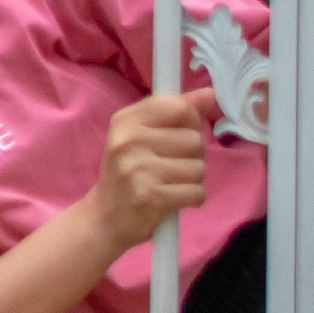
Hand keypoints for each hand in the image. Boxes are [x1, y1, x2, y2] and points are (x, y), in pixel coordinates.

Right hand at [87, 90, 213, 256]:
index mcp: (125, 120)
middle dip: (191, 156)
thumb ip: (176, 113)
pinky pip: (197, 192)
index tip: (174, 137)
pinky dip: (192, 199)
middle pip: (194, 140)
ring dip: (191, 180)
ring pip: (198, 168)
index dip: (189, 123)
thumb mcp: (142, 136)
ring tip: (168, 184)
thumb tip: (210, 94)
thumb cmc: (128, 174)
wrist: (104, 219)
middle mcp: (128, 141)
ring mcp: (138, 169)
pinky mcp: (151, 197)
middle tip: (166, 168)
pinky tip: (173, 200)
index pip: (179, 107)